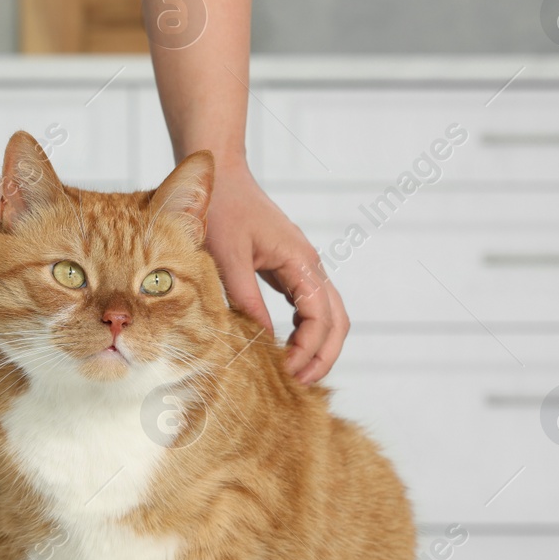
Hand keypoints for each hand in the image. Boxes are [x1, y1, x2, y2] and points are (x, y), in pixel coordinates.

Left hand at [204, 156, 347, 381]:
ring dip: (317, 345)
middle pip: (337, 319)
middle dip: (323, 355)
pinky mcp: (289, 266)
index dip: (308, 349)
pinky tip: (286, 347)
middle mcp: (309, 263)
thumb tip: (263, 342)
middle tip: (299, 384)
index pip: (320, 316)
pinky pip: (308, 304)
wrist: (221, 176)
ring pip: (328, 313)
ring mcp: (302, 264)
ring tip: (295, 373)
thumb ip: (246, 300)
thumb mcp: (227, 259)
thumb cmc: (221, 210)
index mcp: (300, 260)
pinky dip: (305, 329)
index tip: (286, 372)